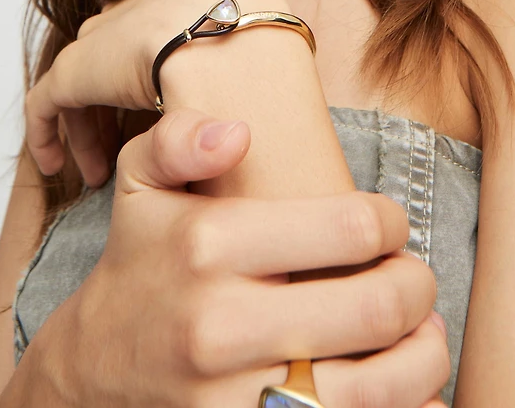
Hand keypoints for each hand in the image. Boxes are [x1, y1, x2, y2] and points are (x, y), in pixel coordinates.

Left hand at [25, 0, 280, 186]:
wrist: (245, 70)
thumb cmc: (280, 84)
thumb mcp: (279, 70)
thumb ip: (256, 77)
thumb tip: (248, 118)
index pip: (173, 28)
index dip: (165, 74)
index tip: (169, 120)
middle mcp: (162, 1)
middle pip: (126, 46)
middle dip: (122, 97)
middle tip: (125, 150)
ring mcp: (119, 30)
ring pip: (89, 74)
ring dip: (90, 125)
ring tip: (97, 174)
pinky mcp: (82, 66)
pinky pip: (50, 97)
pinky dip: (48, 131)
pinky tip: (58, 167)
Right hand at [30, 108, 450, 407]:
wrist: (91, 373)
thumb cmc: (140, 266)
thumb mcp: (140, 187)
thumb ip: (177, 139)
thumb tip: (238, 132)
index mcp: (209, 245)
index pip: (350, 228)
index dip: (390, 222)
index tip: (387, 225)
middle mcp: (221, 324)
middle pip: (376, 307)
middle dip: (416, 288)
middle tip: (413, 280)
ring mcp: (234, 398)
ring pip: (377, 387)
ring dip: (422, 356)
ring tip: (422, 334)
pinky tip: (404, 386)